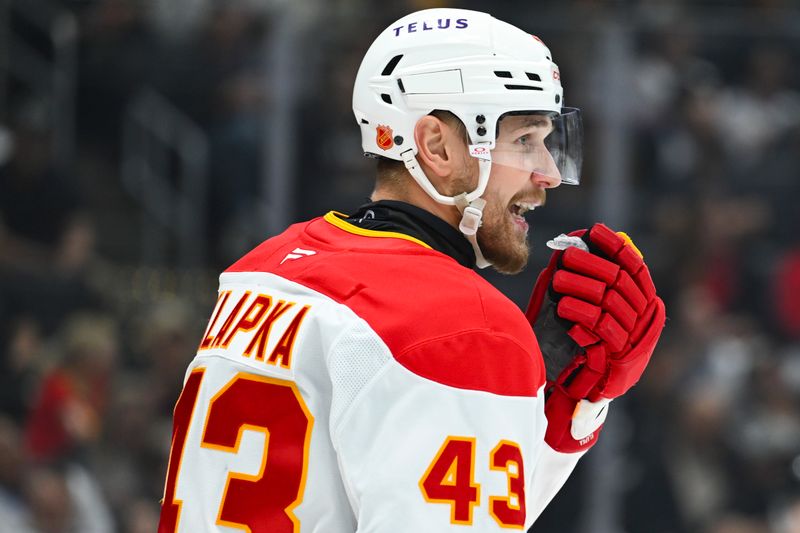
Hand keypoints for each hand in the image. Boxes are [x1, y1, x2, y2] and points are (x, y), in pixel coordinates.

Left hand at [526, 223, 665, 451]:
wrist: (588, 385)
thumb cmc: (586, 338)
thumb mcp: (593, 305)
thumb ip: (592, 278)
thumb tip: (580, 241)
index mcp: (643, 300)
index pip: (635, 266)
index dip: (617, 247)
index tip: (596, 231)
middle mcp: (644, 317)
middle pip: (620, 281)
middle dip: (592, 264)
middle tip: (567, 255)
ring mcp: (632, 336)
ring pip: (609, 301)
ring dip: (581, 287)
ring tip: (558, 281)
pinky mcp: (617, 355)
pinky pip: (600, 327)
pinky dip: (580, 313)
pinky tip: (563, 307)